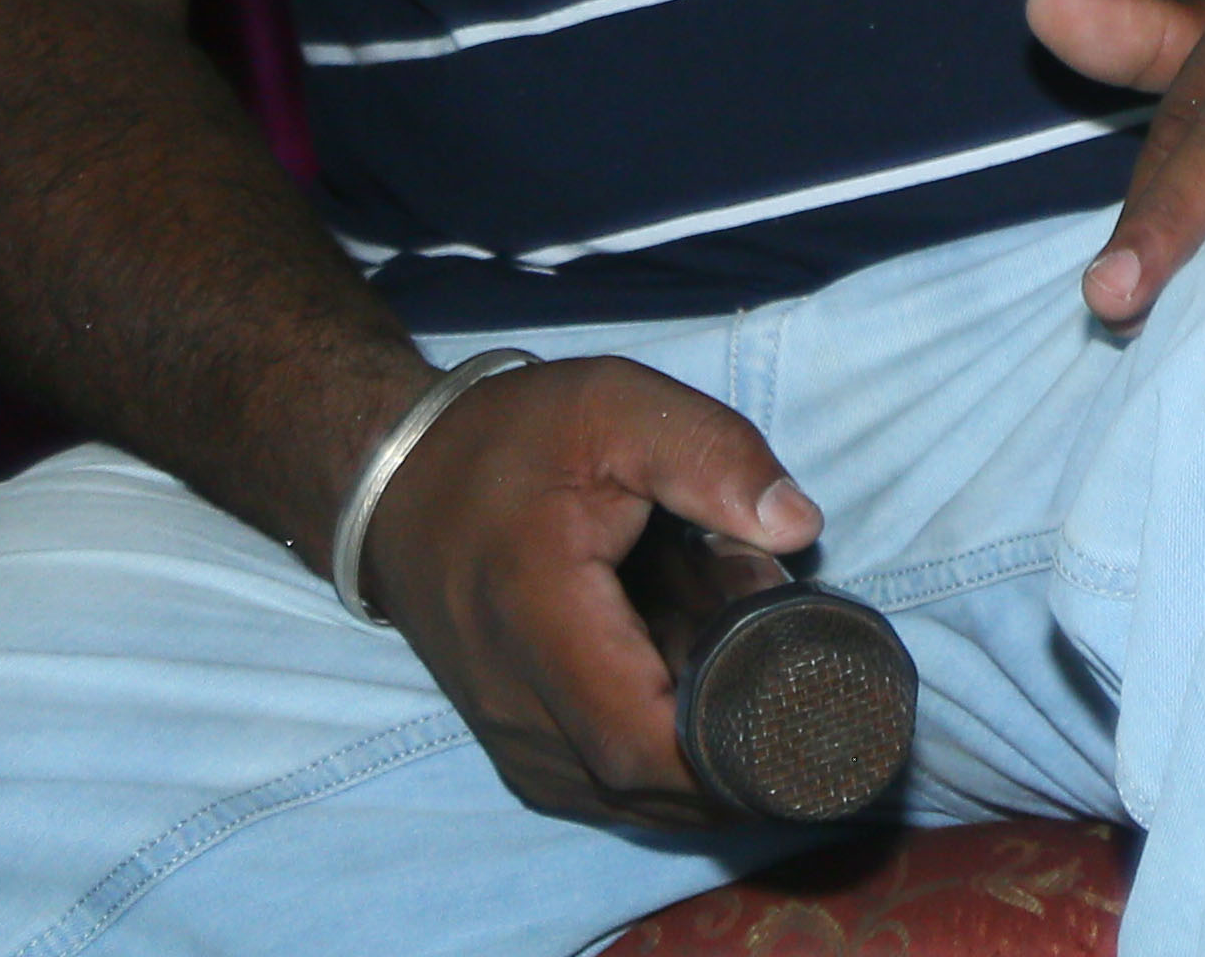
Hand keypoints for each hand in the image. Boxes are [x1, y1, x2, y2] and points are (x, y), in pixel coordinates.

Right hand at [352, 355, 822, 831]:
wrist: (401, 480)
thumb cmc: (513, 440)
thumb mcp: (619, 406)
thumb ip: (714, 457)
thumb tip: (798, 529)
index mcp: (542, 618)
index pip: (639, 741)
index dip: (728, 751)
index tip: (802, 713)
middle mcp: (514, 699)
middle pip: (644, 785)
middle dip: (738, 754)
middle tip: (802, 688)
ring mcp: (507, 732)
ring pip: (625, 798)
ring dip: (703, 763)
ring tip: (753, 682)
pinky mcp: (513, 740)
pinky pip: (599, 788)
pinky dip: (664, 766)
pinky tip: (705, 704)